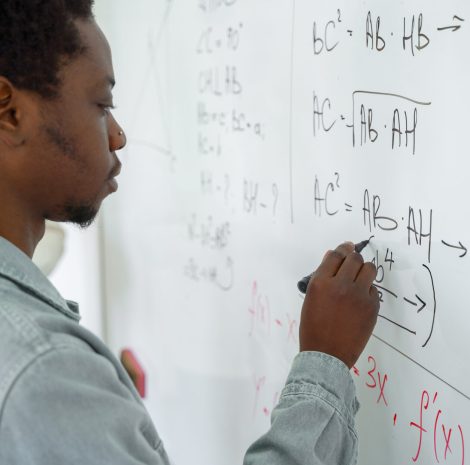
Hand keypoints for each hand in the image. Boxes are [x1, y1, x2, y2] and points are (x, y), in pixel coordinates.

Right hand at [299, 241, 379, 367]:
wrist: (326, 354)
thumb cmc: (313, 327)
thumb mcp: (311, 298)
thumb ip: (322, 276)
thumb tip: (333, 256)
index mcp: (321, 282)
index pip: (336, 255)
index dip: (342, 249)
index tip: (347, 247)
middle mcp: (340, 285)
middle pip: (355, 258)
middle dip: (353, 259)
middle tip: (352, 265)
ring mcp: (358, 296)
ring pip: (369, 269)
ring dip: (364, 271)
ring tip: (359, 280)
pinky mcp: (372, 308)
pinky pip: (373, 290)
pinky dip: (367, 292)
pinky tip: (359, 301)